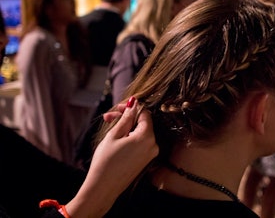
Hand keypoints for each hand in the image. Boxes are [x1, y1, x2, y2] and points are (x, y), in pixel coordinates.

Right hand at [65, 97, 158, 217]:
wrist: (102, 189)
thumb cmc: (106, 162)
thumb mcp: (114, 135)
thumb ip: (126, 118)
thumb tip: (134, 103)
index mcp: (147, 137)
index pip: (144, 113)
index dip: (131, 107)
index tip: (117, 108)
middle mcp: (153, 145)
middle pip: (142, 123)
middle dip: (126, 117)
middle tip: (108, 117)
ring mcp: (150, 154)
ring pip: (140, 132)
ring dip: (126, 127)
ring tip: (108, 126)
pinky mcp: (145, 160)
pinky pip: (140, 142)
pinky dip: (130, 137)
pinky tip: (116, 137)